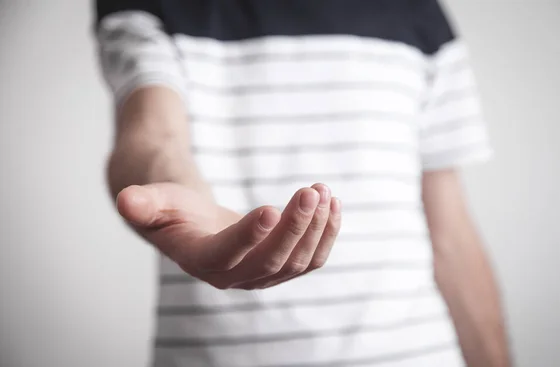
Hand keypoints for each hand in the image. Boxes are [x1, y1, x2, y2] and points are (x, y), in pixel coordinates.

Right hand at [116, 182, 341, 289]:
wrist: (198, 223)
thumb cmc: (176, 208)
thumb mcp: (155, 200)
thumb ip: (143, 203)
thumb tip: (125, 200)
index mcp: (201, 260)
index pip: (226, 255)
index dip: (247, 237)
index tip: (269, 208)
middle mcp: (234, 277)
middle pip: (272, 261)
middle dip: (295, 226)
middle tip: (311, 191)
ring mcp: (262, 276)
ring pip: (298, 262)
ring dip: (316, 227)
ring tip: (323, 191)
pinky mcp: (284, 267)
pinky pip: (312, 258)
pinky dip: (327, 234)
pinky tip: (333, 205)